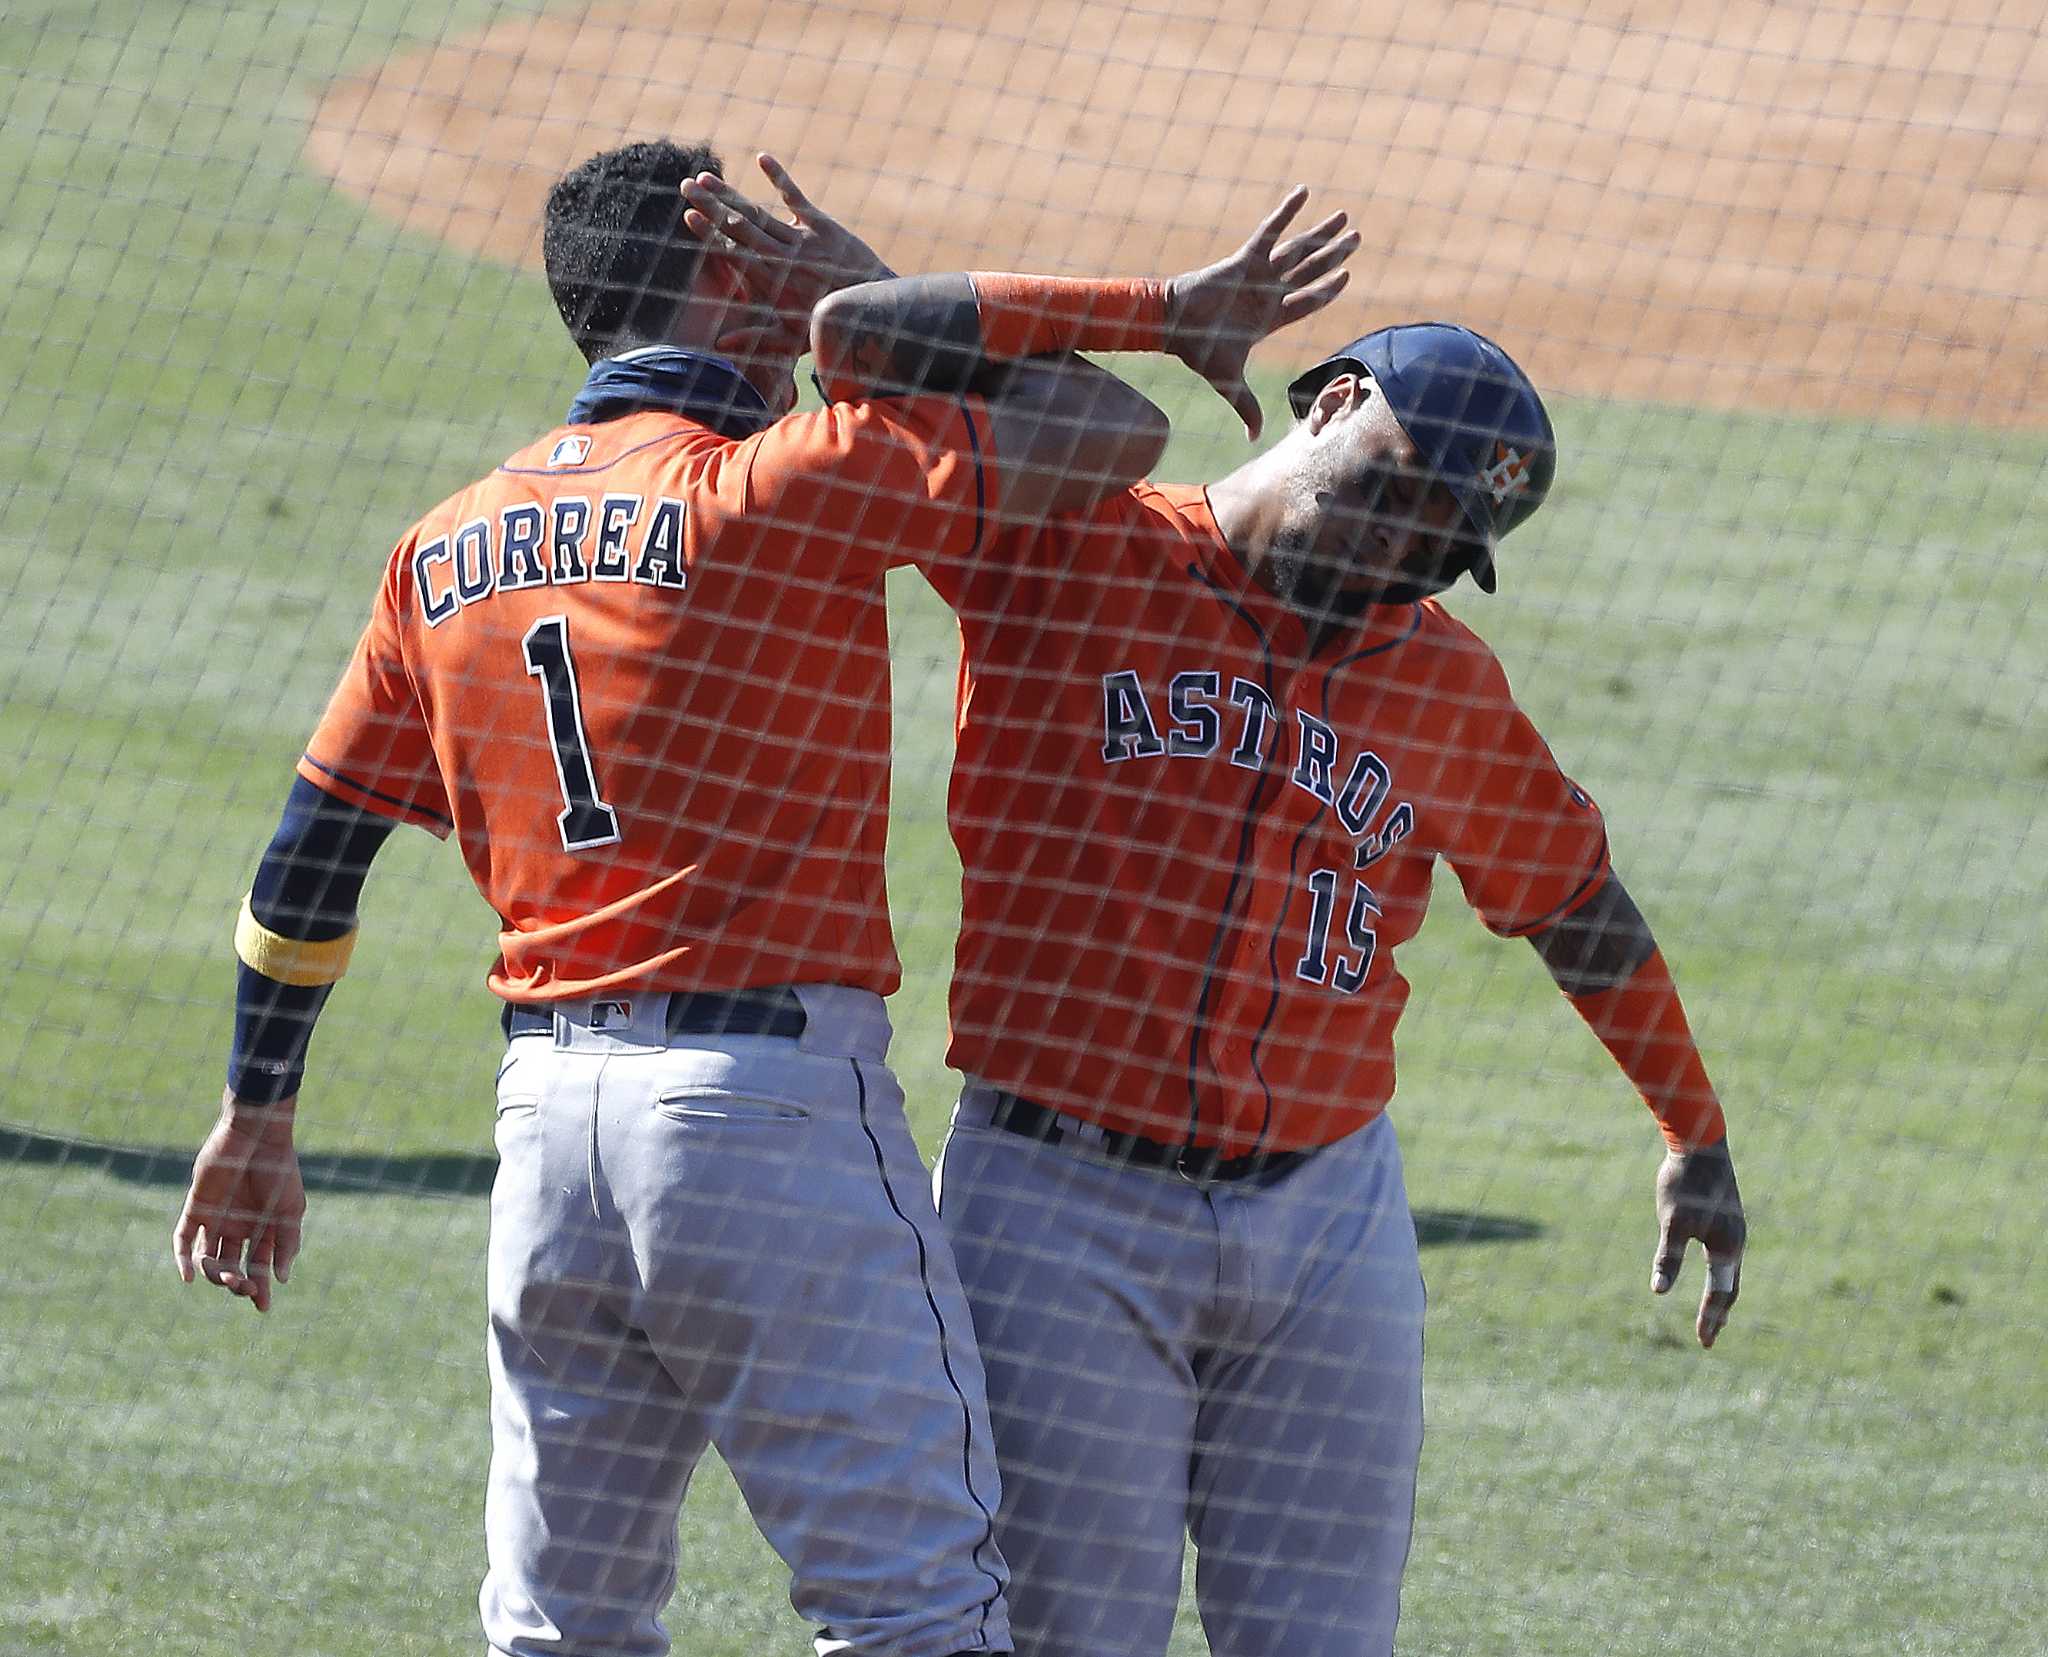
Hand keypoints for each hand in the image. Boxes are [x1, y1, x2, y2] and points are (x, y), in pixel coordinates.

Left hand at [172, 1088, 305, 1313]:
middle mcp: (237, 1227)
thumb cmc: (280, 1173)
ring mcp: (215, 1219)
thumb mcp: (290, 1211)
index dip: (260, 1288)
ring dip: (215, 1273)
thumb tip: (281, 1279)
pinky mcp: (196, 1208)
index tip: (263, 1307)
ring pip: (208, 1258)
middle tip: (245, 1286)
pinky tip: (187, 1276)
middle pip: (232, 1266)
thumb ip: (287, 1244)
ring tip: (228, 1277)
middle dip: (238, 1282)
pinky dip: (182, 1259)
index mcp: (261, 1230)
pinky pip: (183, 1238)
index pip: (258, 1267)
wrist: (258, 1138)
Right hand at [681, 153, 896, 345]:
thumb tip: (718, 347)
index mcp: (771, 281)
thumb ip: (754, 338)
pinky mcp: (822, 225)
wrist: (871, 311)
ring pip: (759, 212)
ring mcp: (802, 238)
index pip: (732, 252)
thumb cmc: (828, 327)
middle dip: (710, 206)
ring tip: (705, 177)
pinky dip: (779, 178)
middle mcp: (782, 255)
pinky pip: (796, 197)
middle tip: (685, 187)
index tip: (688, 216)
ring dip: (730, 193)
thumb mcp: (790, 339)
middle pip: (739, 226)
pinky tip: (762, 158)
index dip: (709, 234)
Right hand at [1164, 186, 1359, 438]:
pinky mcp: (1244, 258)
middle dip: (1335, 255)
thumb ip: (1246, 405)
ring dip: (1321, 234)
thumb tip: (1254, 438)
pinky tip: (1304, 192)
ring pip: (1298, 250)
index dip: (1329, 290)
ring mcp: (1259, 274)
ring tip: (1345, 217)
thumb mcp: (1228, 381)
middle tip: (1357, 238)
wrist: (1172, 325)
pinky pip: (1270, 231)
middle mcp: (1270, 292)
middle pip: (1311, 270)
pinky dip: (1286, 212)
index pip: (1310, 301)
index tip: (1347, 277)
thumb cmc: (1198, 351)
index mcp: (1271, 318)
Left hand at [1652, 1138, 1744, 1347]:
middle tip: (1708, 1338)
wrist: (1700, 1143)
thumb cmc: (1685, 1183)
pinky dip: (1719, 1271)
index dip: (1711, 1318)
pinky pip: (1724, 1253)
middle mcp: (1736, 1240)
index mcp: (1727, 1247)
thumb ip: (1668, 1257)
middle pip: (1730, 1286)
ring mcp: (1733, 1227)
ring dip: (1722, 1293)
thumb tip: (1659, 1291)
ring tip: (1714, 1313)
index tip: (1703, 1343)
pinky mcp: (1724, 1215)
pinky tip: (1710, 1268)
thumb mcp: (1672, 1222)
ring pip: (1729, 1269)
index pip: (1721, 1293)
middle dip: (1719, 1313)